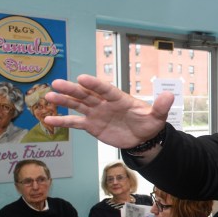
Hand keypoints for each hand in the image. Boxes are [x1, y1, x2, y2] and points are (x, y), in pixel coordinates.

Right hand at [44, 75, 172, 148]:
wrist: (142, 138)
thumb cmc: (149, 123)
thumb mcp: (157, 116)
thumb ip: (160, 107)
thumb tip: (170, 95)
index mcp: (119, 98)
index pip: (105, 89)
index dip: (94, 84)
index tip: (82, 78)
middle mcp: (104, 103)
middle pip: (86, 94)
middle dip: (72, 89)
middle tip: (57, 83)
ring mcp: (96, 113)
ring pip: (77, 105)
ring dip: (63, 101)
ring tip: (48, 96)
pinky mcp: (92, 125)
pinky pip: (75, 123)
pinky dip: (63, 121)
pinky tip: (48, 119)